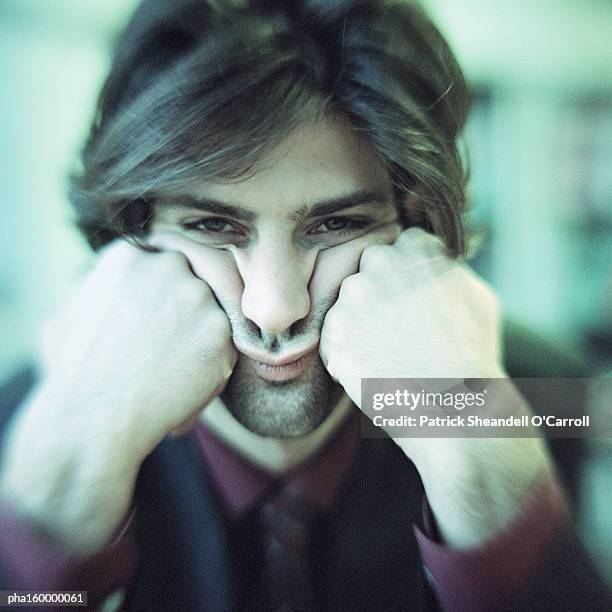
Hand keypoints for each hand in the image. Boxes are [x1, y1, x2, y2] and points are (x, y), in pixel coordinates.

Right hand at [0, 236, 235, 551]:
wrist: (92, 418)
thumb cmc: (72, 373)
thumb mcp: (71, 314)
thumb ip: (100, 295)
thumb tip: (114, 296)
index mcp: (130, 255)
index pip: (164, 264)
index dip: (164, 296)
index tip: (157, 321)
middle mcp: (169, 265)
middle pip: (193, 284)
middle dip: (185, 313)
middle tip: (168, 347)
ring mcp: (199, 297)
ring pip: (212, 317)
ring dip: (199, 342)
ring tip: (170, 373)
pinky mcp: (221, 333)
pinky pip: (225, 349)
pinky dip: (209, 372)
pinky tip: (181, 389)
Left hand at [320, 228, 553, 546]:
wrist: (457, 408)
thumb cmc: (474, 355)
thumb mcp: (478, 297)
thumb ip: (448, 269)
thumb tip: (434, 261)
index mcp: (416, 249)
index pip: (400, 247)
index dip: (406, 275)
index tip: (412, 298)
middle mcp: (379, 265)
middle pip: (368, 270)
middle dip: (378, 292)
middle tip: (397, 327)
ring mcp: (352, 299)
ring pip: (347, 306)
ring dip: (359, 324)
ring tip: (388, 355)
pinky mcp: (334, 335)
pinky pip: (335, 340)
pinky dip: (348, 355)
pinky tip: (375, 371)